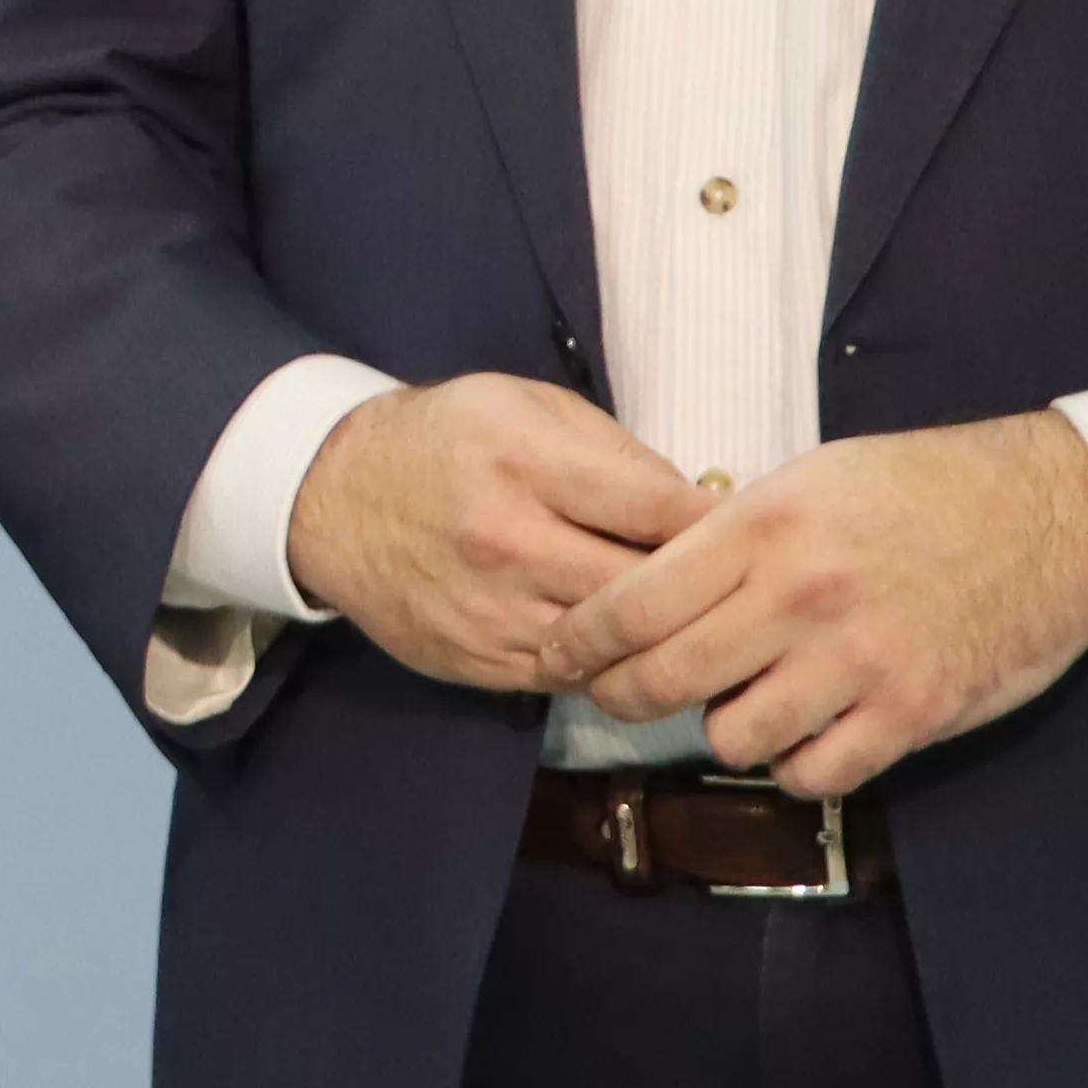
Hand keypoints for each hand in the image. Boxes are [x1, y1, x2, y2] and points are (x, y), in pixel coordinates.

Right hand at [288, 377, 713, 692]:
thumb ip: (615, 454)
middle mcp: (508, 543)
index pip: (657, 509)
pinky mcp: (474, 663)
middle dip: (703, 594)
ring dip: (660, 644)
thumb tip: (702, 506)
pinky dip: (607, 667)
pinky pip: (570, 681)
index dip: (720, 526)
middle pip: (645, 592)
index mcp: (527, 465)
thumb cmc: (445, 438)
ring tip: (697, 631)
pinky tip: (628, 648)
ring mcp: (489, 613)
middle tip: (740, 592)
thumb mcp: (526, 407)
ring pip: (613, 652)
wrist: (330, 497)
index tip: (756, 531)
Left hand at [542, 413, 1087, 797]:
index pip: (632, 600)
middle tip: (620, 695)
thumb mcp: (813, 478)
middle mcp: (800, 595)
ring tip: (741, 703)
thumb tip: (648, 574)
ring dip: (726, 729)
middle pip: (666, 679)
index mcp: (764, 524)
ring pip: (734, 738)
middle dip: (624, 695)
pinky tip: (804, 734)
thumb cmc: (925, 488)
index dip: (580, 638)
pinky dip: (796, 765)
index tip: (559, 652)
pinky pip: (813, 773)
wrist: (1055, 517)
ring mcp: (857, 660)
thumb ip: (730, 531)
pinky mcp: (910, 713)